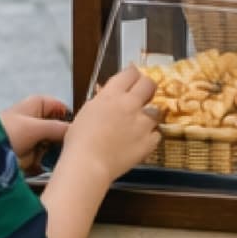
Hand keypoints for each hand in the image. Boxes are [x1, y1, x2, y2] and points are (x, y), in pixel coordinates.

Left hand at [3, 93, 73, 170]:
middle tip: (78, 150)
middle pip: (60, 130)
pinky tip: (57, 170)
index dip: (71, 118)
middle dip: (67, 140)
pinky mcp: (29, 158)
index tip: (83, 131)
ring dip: (59, 155)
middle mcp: (36, 121)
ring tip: (69, 162)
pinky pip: (45, 161)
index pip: (61, 108)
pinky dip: (50, 166)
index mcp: (37, 105)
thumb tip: (79, 132)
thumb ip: (58, 128)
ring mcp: (32, 140)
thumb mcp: (34, 127)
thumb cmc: (7, 132)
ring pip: (54, 146)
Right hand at [60, 67, 160, 183]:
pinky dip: (150, 137)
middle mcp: (130, 104)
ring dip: (149, 116)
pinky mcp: (150, 141)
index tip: (133, 78)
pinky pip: (157, 134)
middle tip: (143, 95)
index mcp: (112, 95)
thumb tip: (111, 97)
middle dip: (147, 88)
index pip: (131, 73)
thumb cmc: (79, 140)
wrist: (89, 164)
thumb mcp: (88, 111)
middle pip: (149, 85)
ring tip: (139, 125)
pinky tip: (141, 142)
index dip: (133, 74)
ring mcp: (143, 123)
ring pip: (156, 111)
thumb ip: (103, 101)